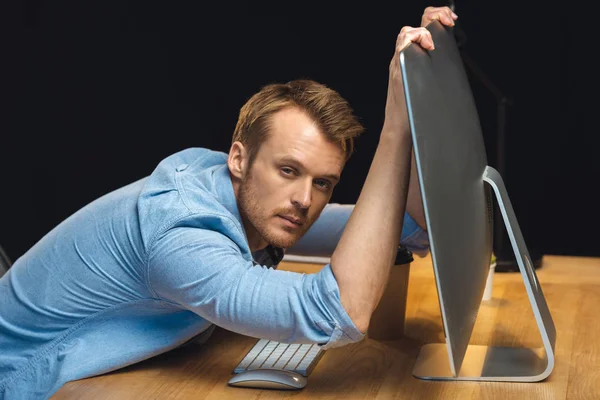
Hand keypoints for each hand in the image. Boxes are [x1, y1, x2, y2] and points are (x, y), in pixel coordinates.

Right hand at [383, 6, 457, 133]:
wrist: (402, 126)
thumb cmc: (416, 111)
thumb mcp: (427, 86)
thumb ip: (435, 71)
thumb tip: (455, 67)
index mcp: (413, 58)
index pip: (422, 28)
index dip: (437, 18)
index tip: (451, 21)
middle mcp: (404, 57)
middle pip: (415, 24)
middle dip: (434, 15)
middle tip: (448, 21)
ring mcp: (399, 62)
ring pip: (406, 31)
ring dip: (423, 30)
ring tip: (434, 41)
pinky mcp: (397, 68)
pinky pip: (402, 44)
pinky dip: (415, 40)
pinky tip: (428, 47)